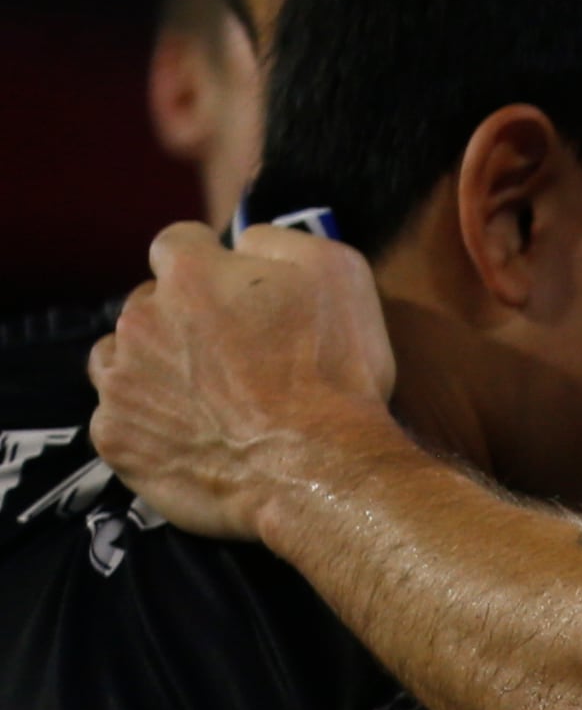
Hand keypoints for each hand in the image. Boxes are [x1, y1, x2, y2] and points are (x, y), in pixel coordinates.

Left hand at [86, 221, 398, 541]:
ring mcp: (119, 381)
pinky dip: (147, 421)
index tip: (236, 289)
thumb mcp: (339, 273)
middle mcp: (140, 319)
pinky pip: (117, 416)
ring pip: (120, 355)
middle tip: (231, 352)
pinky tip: (190, 434)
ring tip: (204, 395)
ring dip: (153, 364)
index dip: (210, 262)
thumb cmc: (335, 370)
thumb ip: (279, 240)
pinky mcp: (114, 437)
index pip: (177, 242)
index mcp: (190, 275)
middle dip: (181, 317)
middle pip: (148, 302)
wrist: (317, 469)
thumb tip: (243, 242)